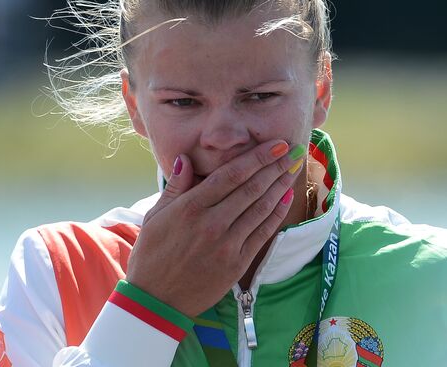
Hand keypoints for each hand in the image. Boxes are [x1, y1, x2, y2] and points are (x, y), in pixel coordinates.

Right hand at [125, 140, 303, 316]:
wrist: (156, 299)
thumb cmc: (152, 255)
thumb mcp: (155, 216)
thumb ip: (175, 187)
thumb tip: (185, 158)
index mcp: (190, 208)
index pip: (230, 175)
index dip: (256, 157)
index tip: (275, 144)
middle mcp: (211, 223)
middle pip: (251, 188)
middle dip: (275, 166)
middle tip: (294, 149)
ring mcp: (227, 244)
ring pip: (260, 208)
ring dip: (280, 186)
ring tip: (293, 168)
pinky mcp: (237, 263)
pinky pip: (262, 233)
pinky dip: (276, 214)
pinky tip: (286, 197)